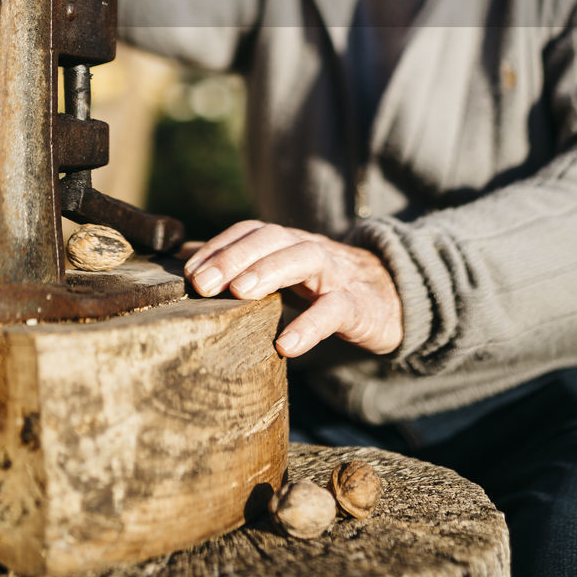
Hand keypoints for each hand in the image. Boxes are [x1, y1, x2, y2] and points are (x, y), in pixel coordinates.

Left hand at [183, 220, 402, 357]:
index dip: (219, 245)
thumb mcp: (285, 273)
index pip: (251, 231)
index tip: (187, 270)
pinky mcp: (360, 306)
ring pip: (304, 258)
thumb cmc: (325, 287)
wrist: (393, 299)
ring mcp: (337, 273)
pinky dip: (310, 325)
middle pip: (272, 238)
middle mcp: (311, 248)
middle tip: (201, 282)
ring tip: (239, 293)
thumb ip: (242, 266)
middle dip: (234, 256)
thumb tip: (184, 261)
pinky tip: (285, 345)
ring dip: (269, 271)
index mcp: (289, 242)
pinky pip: (336, 310)